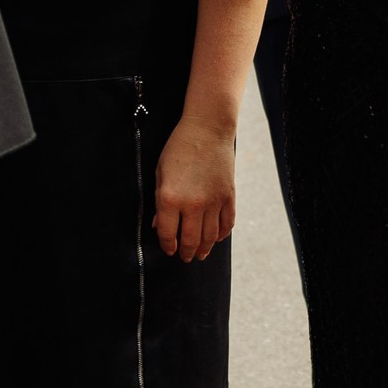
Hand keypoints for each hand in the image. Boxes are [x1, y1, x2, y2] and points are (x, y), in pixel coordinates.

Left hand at [152, 118, 235, 261]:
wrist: (207, 129)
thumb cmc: (178, 149)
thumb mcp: (160, 173)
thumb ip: (159, 202)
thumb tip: (158, 227)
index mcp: (170, 198)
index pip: (168, 234)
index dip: (167, 246)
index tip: (168, 249)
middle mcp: (193, 204)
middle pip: (190, 240)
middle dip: (186, 253)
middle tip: (185, 258)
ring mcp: (213, 202)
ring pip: (210, 237)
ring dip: (204, 249)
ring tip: (200, 254)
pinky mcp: (229, 197)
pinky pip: (227, 224)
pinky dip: (222, 235)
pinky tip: (216, 238)